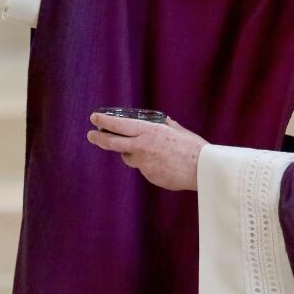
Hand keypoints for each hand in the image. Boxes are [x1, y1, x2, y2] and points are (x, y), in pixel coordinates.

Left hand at [87, 113, 207, 191]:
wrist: (202, 169)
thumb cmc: (193, 147)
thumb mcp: (178, 130)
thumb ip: (167, 126)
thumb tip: (164, 121)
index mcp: (148, 131)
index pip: (119, 125)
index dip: (104, 121)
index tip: (94, 118)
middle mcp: (142, 147)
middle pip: (112, 142)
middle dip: (99, 138)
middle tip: (91, 135)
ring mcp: (143, 163)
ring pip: (129, 157)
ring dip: (131, 153)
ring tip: (149, 152)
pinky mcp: (149, 176)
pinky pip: (144, 168)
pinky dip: (150, 165)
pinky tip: (165, 164)